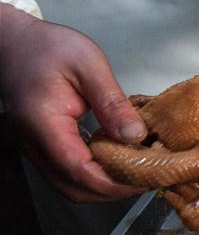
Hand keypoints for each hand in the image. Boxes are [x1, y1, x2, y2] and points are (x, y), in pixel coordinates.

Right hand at [0, 4, 146, 201]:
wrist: (15, 42)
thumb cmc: (47, 47)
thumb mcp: (88, 65)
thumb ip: (112, 102)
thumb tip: (135, 135)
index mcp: (45, 124)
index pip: (79, 170)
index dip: (114, 183)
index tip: (144, 179)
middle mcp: (36, 144)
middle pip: (75, 188)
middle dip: (114, 191)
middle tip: (148, 178)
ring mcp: (37, 149)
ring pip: (71, 186)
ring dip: (105, 188)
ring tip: (138, 173)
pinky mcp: (44, 147)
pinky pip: (69, 174)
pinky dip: (95, 177)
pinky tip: (119, 163)